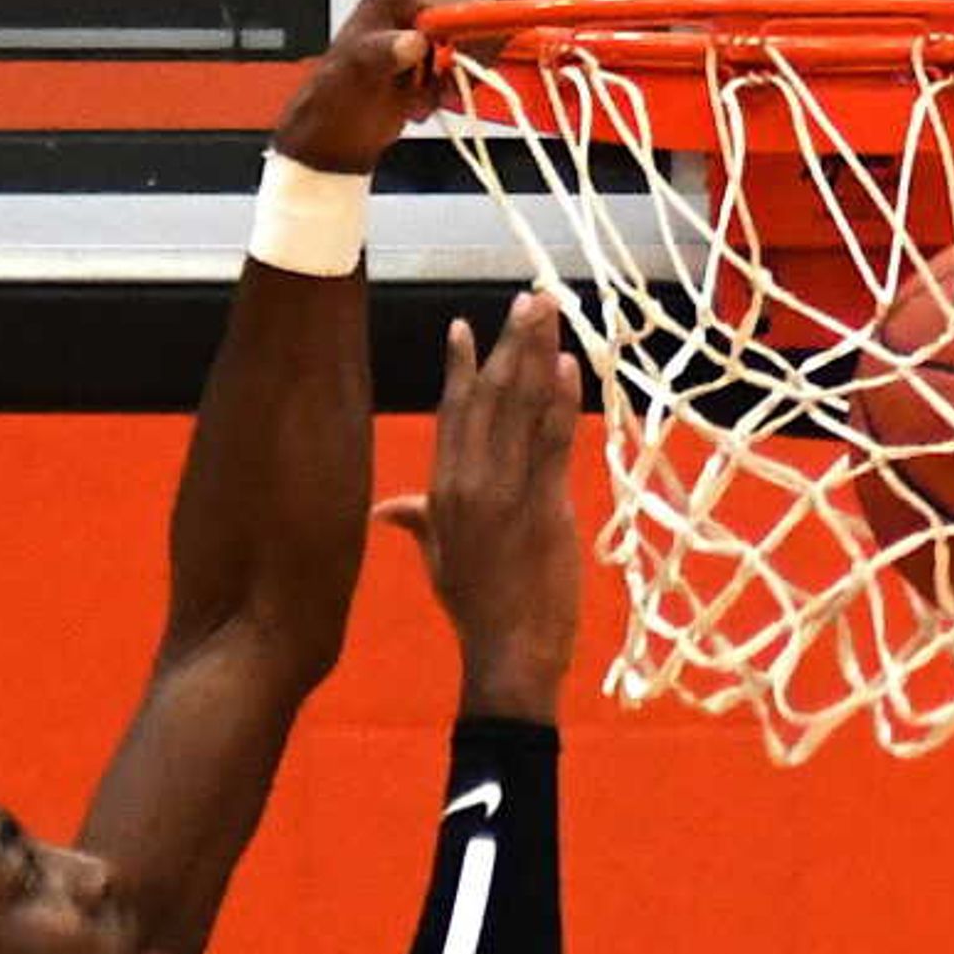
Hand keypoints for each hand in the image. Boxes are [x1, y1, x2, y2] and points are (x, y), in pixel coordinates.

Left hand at [273, 0, 483, 173]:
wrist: (344, 117)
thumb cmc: (342, 94)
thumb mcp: (356, 73)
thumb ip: (384, 54)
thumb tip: (414, 43)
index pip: (464, 6)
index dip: (461, 46)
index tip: (437, 72)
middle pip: (485, 21)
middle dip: (461, 63)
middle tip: (425, 85)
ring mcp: (445, 2)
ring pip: (489, 42)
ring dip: (460, 76)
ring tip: (421, 88)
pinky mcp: (457, 27)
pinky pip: (487, 55)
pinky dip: (463, 79)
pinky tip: (430, 85)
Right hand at [392, 293, 585, 717]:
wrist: (506, 656)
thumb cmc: (477, 613)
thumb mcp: (438, 562)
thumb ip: (416, 523)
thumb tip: (386, 508)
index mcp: (442, 491)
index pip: (451, 414)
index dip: (461, 367)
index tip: (468, 325)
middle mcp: (468, 482)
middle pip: (487, 396)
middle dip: (508, 342)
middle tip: (527, 298)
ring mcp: (504, 492)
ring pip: (519, 408)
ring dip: (536, 354)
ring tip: (549, 311)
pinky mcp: (541, 507)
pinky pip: (551, 442)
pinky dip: (560, 402)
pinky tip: (567, 366)